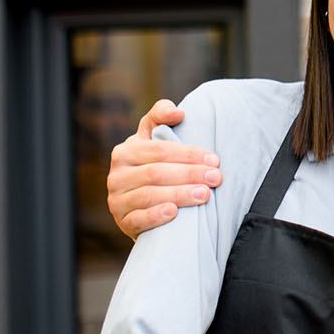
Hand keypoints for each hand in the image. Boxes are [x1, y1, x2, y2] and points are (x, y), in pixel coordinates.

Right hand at [107, 98, 221, 238]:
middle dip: (190, 174)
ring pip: (149, 195)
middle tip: (216, 178)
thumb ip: (161, 116)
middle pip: (156, 172)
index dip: (188, 154)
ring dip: (179, 194)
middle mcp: (117, 174)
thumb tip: (178, 112)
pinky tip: (174, 212)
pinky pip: (137, 219)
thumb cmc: (156, 165)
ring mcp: (117, 199)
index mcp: (125, 151)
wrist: (143, 205)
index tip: (214, 160)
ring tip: (204, 194)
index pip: (159, 150)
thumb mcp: (153, 138)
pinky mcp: (122, 221)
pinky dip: (156, 216)